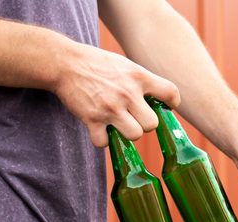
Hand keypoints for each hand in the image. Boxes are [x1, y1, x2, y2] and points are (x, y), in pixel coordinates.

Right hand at [53, 41, 180, 146]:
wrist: (65, 63)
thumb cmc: (96, 64)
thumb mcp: (125, 65)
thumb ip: (141, 81)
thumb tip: (157, 99)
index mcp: (139, 76)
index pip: (170, 92)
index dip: (172, 103)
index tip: (168, 106)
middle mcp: (127, 93)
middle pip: (152, 124)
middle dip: (144, 124)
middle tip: (134, 118)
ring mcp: (110, 108)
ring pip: (134, 135)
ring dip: (127, 134)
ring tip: (119, 125)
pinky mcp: (92, 119)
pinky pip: (104, 143)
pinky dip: (101, 140)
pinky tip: (99, 129)